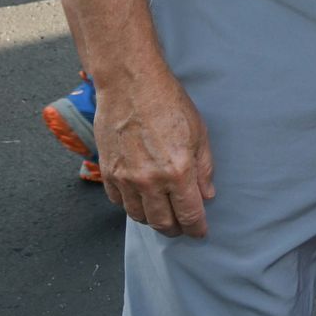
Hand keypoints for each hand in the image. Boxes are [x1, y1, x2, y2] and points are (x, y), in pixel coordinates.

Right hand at [95, 70, 215, 238]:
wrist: (131, 84)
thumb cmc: (168, 102)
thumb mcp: (199, 133)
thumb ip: (204, 168)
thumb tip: (206, 195)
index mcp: (178, 172)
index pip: (189, 215)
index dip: (196, 228)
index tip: (200, 232)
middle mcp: (150, 181)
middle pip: (163, 223)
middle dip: (176, 229)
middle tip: (182, 226)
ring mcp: (126, 178)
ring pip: (139, 216)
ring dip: (153, 220)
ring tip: (162, 214)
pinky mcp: (108, 172)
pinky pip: (119, 202)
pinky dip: (131, 205)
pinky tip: (140, 198)